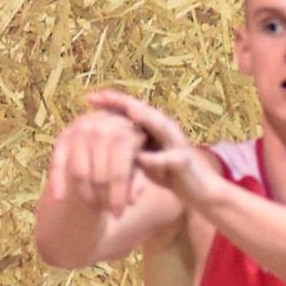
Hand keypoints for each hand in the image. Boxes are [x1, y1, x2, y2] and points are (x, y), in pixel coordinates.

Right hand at [48, 106, 147, 215]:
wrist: (109, 132)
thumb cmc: (128, 154)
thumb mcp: (139, 167)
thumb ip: (138, 183)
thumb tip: (131, 201)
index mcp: (125, 132)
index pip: (119, 171)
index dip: (118, 197)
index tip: (118, 215)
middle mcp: (101, 127)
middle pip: (99, 174)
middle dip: (103, 198)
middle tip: (107, 211)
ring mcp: (80, 129)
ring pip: (79, 172)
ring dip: (86, 194)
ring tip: (94, 205)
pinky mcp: (63, 135)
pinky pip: (57, 163)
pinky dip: (57, 181)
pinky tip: (59, 198)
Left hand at [86, 90, 216, 203]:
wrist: (195, 189)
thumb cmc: (164, 170)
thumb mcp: (141, 154)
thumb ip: (125, 144)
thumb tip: (99, 137)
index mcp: (154, 126)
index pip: (132, 109)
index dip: (112, 102)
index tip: (90, 97)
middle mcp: (166, 129)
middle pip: (144, 110)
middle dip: (123, 103)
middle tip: (103, 96)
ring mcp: (176, 143)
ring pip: (160, 127)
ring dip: (145, 118)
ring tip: (129, 112)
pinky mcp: (183, 162)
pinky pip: (169, 159)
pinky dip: (155, 159)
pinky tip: (141, 158)